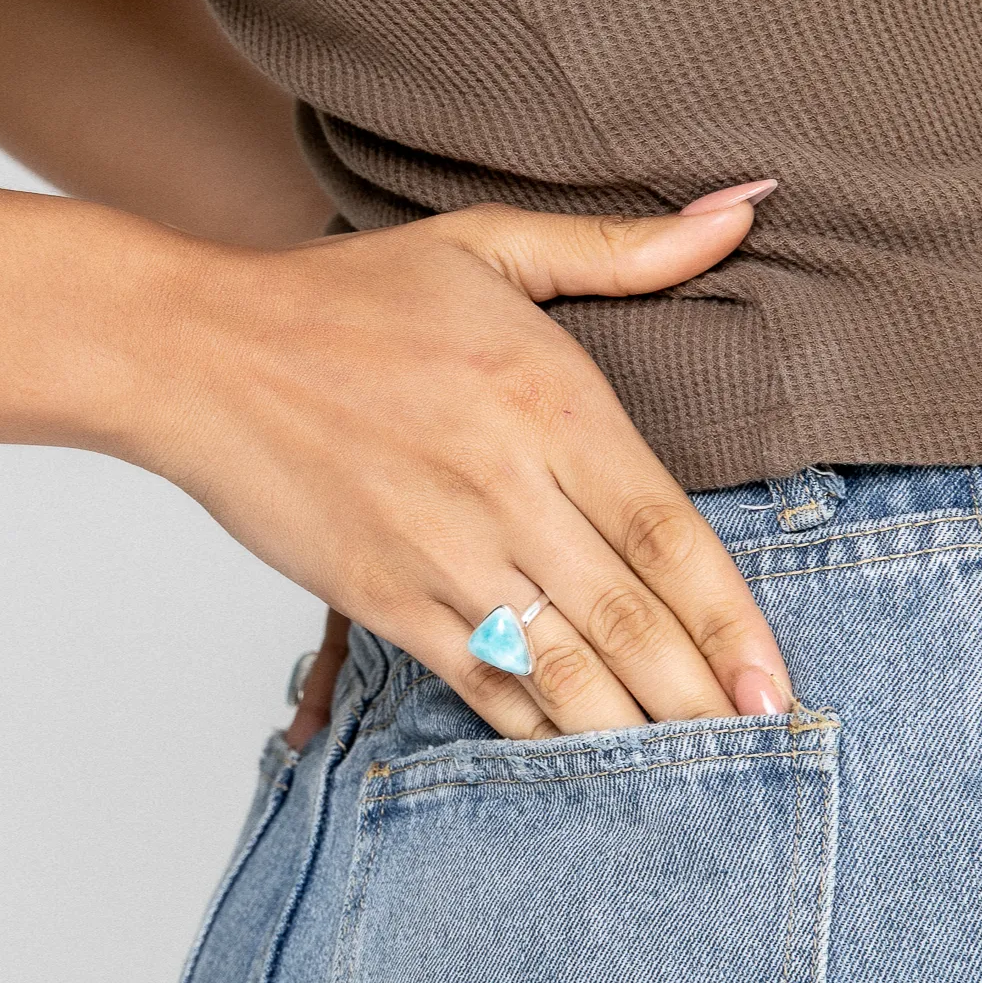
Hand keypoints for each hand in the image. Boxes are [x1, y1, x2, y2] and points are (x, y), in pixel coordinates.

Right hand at [137, 183, 790, 739]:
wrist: (202, 351)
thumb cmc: (348, 296)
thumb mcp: (490, 242)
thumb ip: (623, 247)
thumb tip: (744, 211)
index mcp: (548, 403)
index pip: (670, 533)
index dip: (735, 619)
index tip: (779, 683)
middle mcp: (503, 490)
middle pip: (630, 620)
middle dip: (702, 697)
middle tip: (759, 745)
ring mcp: (437, 553)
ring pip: (562, 669)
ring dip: (632, 728)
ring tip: (692, 771)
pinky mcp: (379, 598)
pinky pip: (478, 680)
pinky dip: (534, 722)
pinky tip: (574, 743)